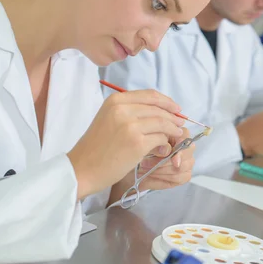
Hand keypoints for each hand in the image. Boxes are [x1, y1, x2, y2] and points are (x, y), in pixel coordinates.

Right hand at [67, 90, 183, 199]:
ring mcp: (130, 126)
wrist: (82, 169)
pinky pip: (160, 138)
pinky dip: (166, 143)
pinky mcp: (137, 143)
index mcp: (116, 100)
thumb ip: (131, 111)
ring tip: (176, 135)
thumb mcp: (109, 119)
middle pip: (159, 108)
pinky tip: (165, 149)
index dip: (167, 102)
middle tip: (180, 123)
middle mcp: (122, 109)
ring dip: (173, 129)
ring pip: (162, 123)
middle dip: (173, 116)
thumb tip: (161, 110)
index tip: (176, 109)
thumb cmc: (97, 147)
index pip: (150, 95)